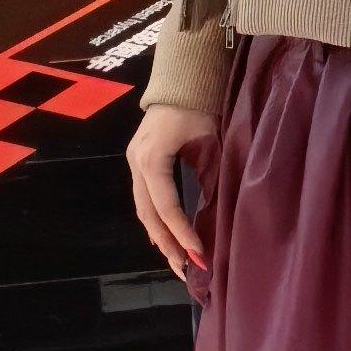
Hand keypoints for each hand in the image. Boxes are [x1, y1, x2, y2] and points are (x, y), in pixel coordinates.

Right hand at [127, 102, 216, 274]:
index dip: (182, 233)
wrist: (183, 80)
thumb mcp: (210, 142)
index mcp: (153, 158)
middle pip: (149, 214)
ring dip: (160, 236)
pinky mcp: (139, 162)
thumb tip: (215, 216)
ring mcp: (135, 162)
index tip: (200, 255)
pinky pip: (145, 199)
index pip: (166, 205)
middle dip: (168, 244)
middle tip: (187, 270)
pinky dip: (156, 221)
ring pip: (143, 209)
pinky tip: (167, 239)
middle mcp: (137, 163)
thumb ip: (209, 177)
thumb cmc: (201, 107)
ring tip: (178, 262)